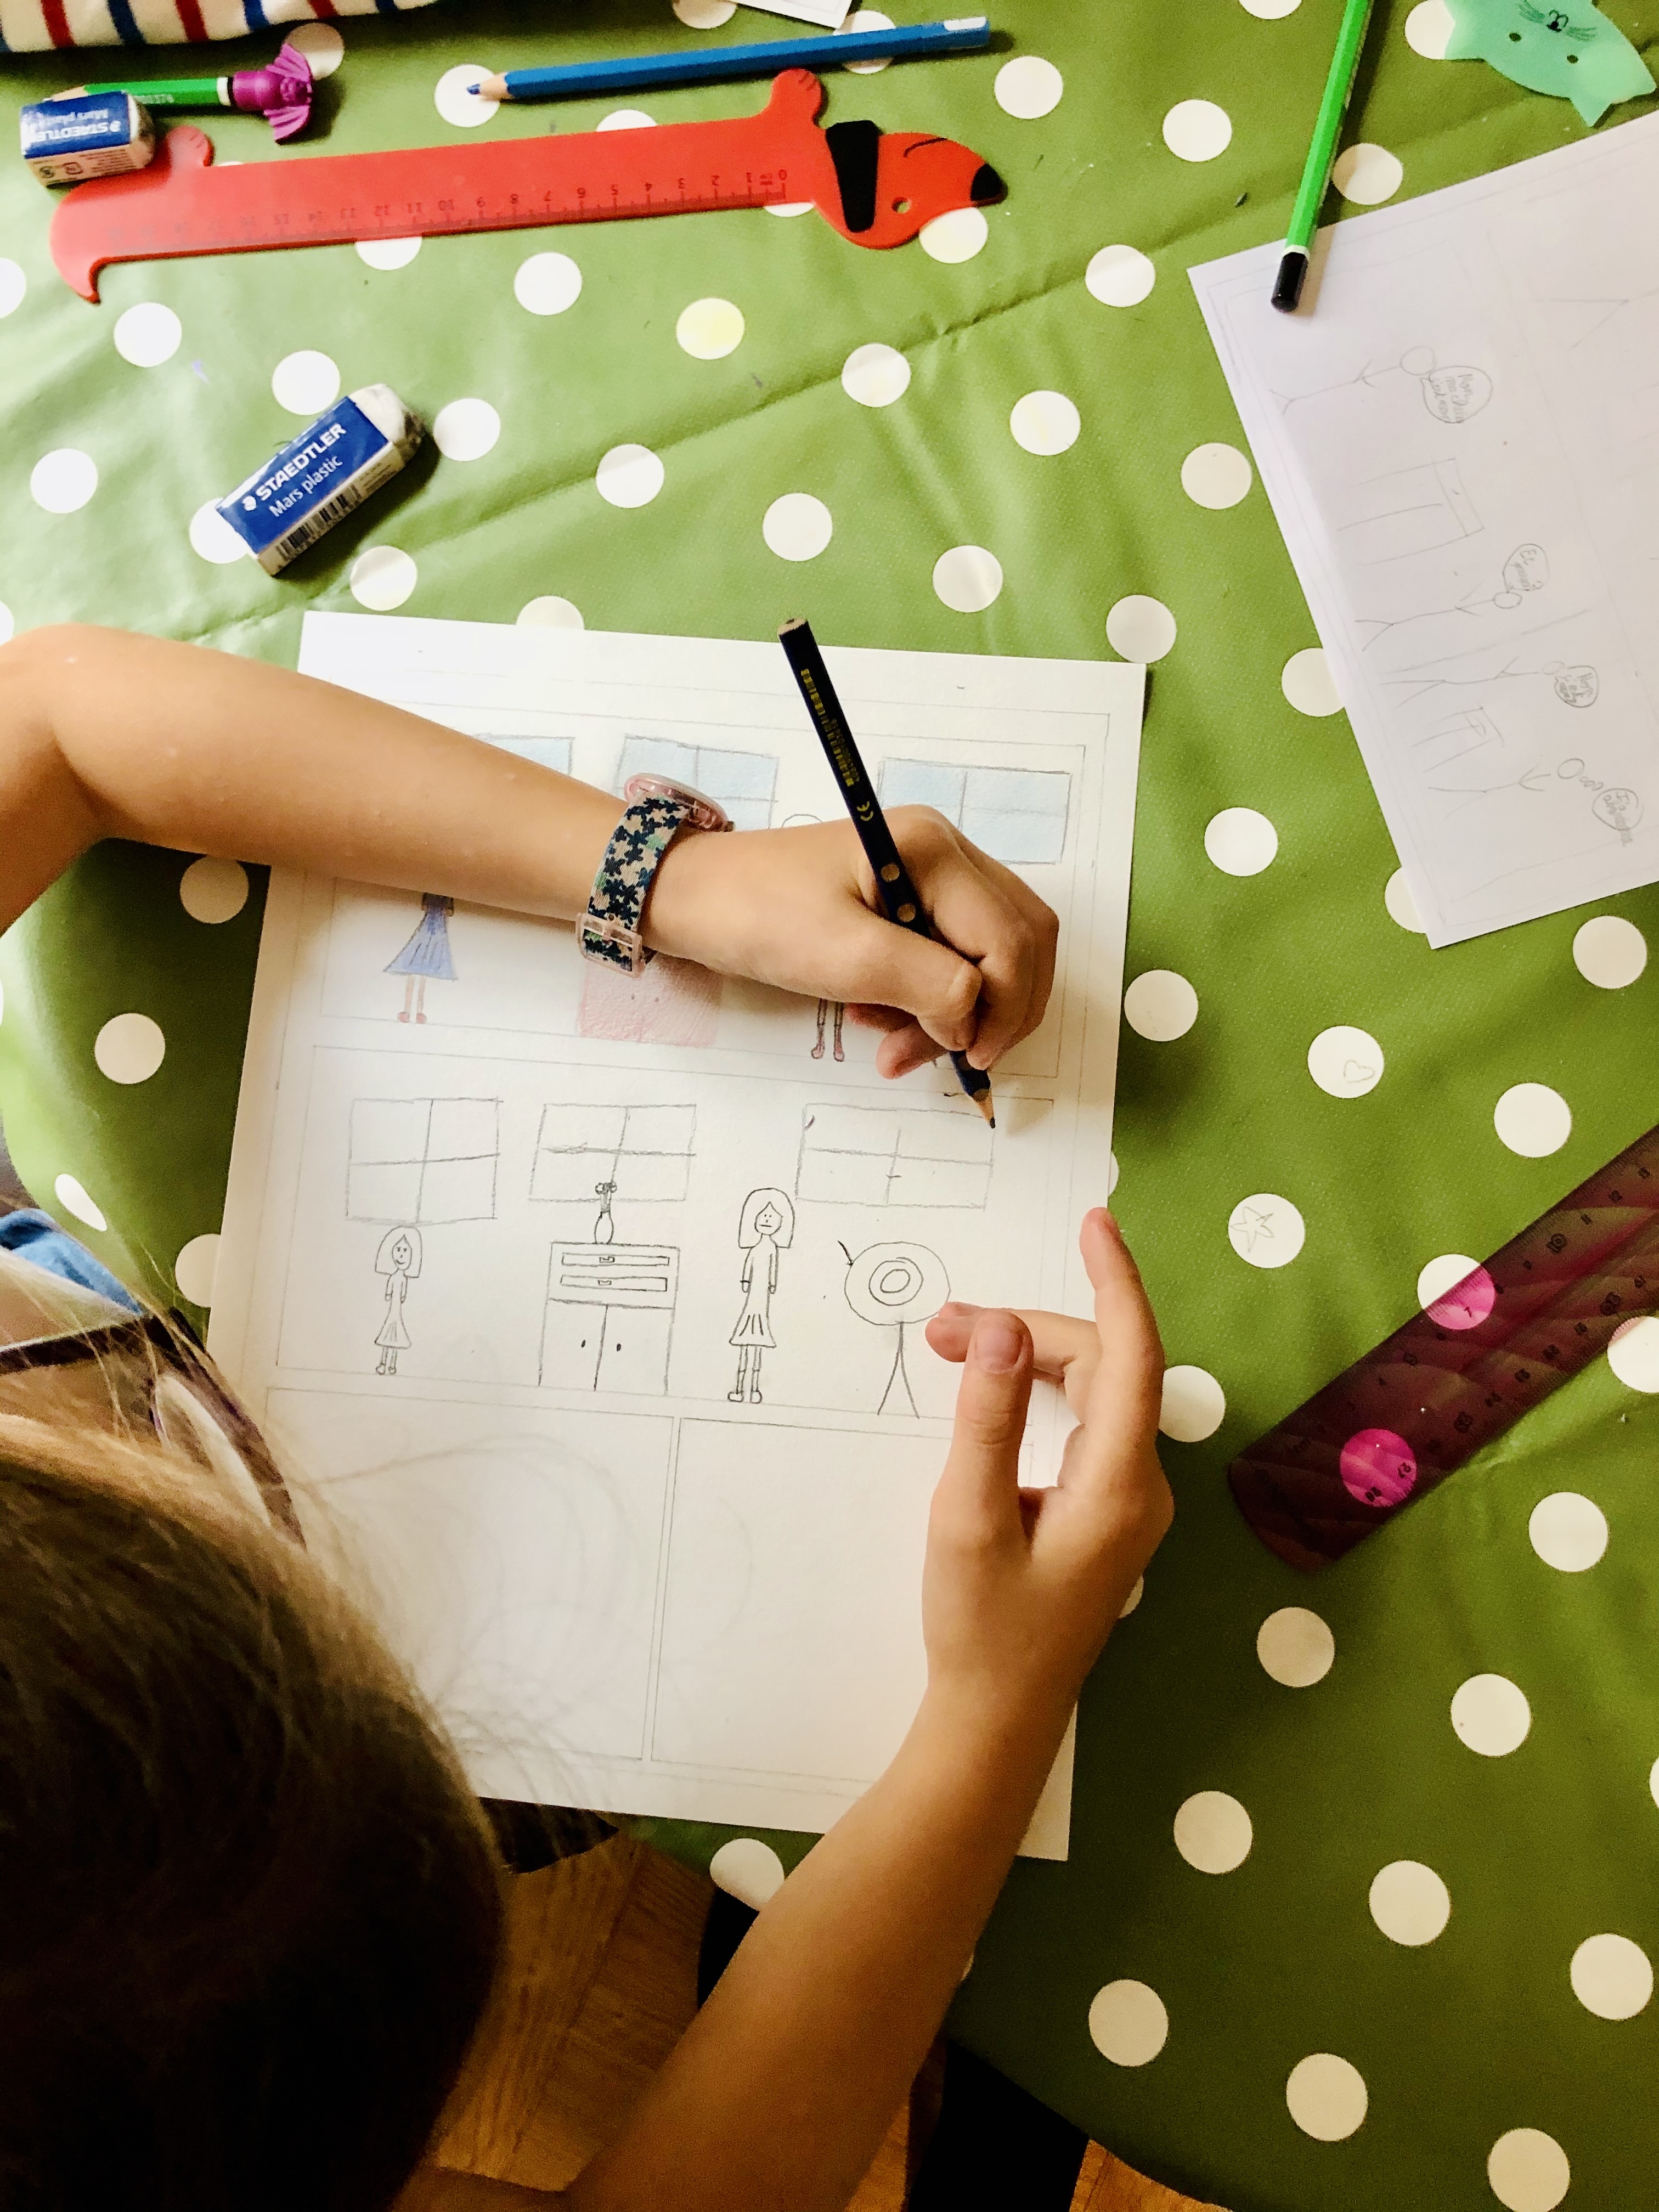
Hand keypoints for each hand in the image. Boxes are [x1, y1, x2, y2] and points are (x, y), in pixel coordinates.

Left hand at [644, 808, 1056, 1078]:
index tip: (968, 1057)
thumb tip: (974, 1020)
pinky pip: (953, 958)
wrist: (693, 897)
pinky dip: (933, 1001)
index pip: (1011, 937)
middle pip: (1021, 940)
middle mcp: (945, 853)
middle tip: (948, 1058)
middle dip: (996, 1010)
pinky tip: (883, 1019)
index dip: (1004, 1006)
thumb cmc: (756, 915)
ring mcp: (932, 875)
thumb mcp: (843, 957)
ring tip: (895, 1043)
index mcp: (934, 850)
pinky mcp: (911, 901)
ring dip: (961, 1011)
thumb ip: (927, 985)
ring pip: (992, 955)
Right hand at [918, 1210, 1171, 1733]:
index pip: (1133, 1353)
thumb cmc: (981, 1630)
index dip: (1116, 1280)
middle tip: (941, 1327)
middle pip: (1103, 1366)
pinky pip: (1083, 1422)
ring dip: (1028, 1357)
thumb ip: (988, 1418)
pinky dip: (1036, 1393)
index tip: (1094, 1224)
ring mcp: (1126, 1499)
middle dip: (1027, 1329)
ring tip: (949, 1347)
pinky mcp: (1103, 1511)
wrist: (996, 1719)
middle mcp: (1139, 1484)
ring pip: (1091, 1391)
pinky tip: (990, 1390)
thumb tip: (1004, 1331)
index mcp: (1119, 1484)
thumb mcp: (967, 1517)